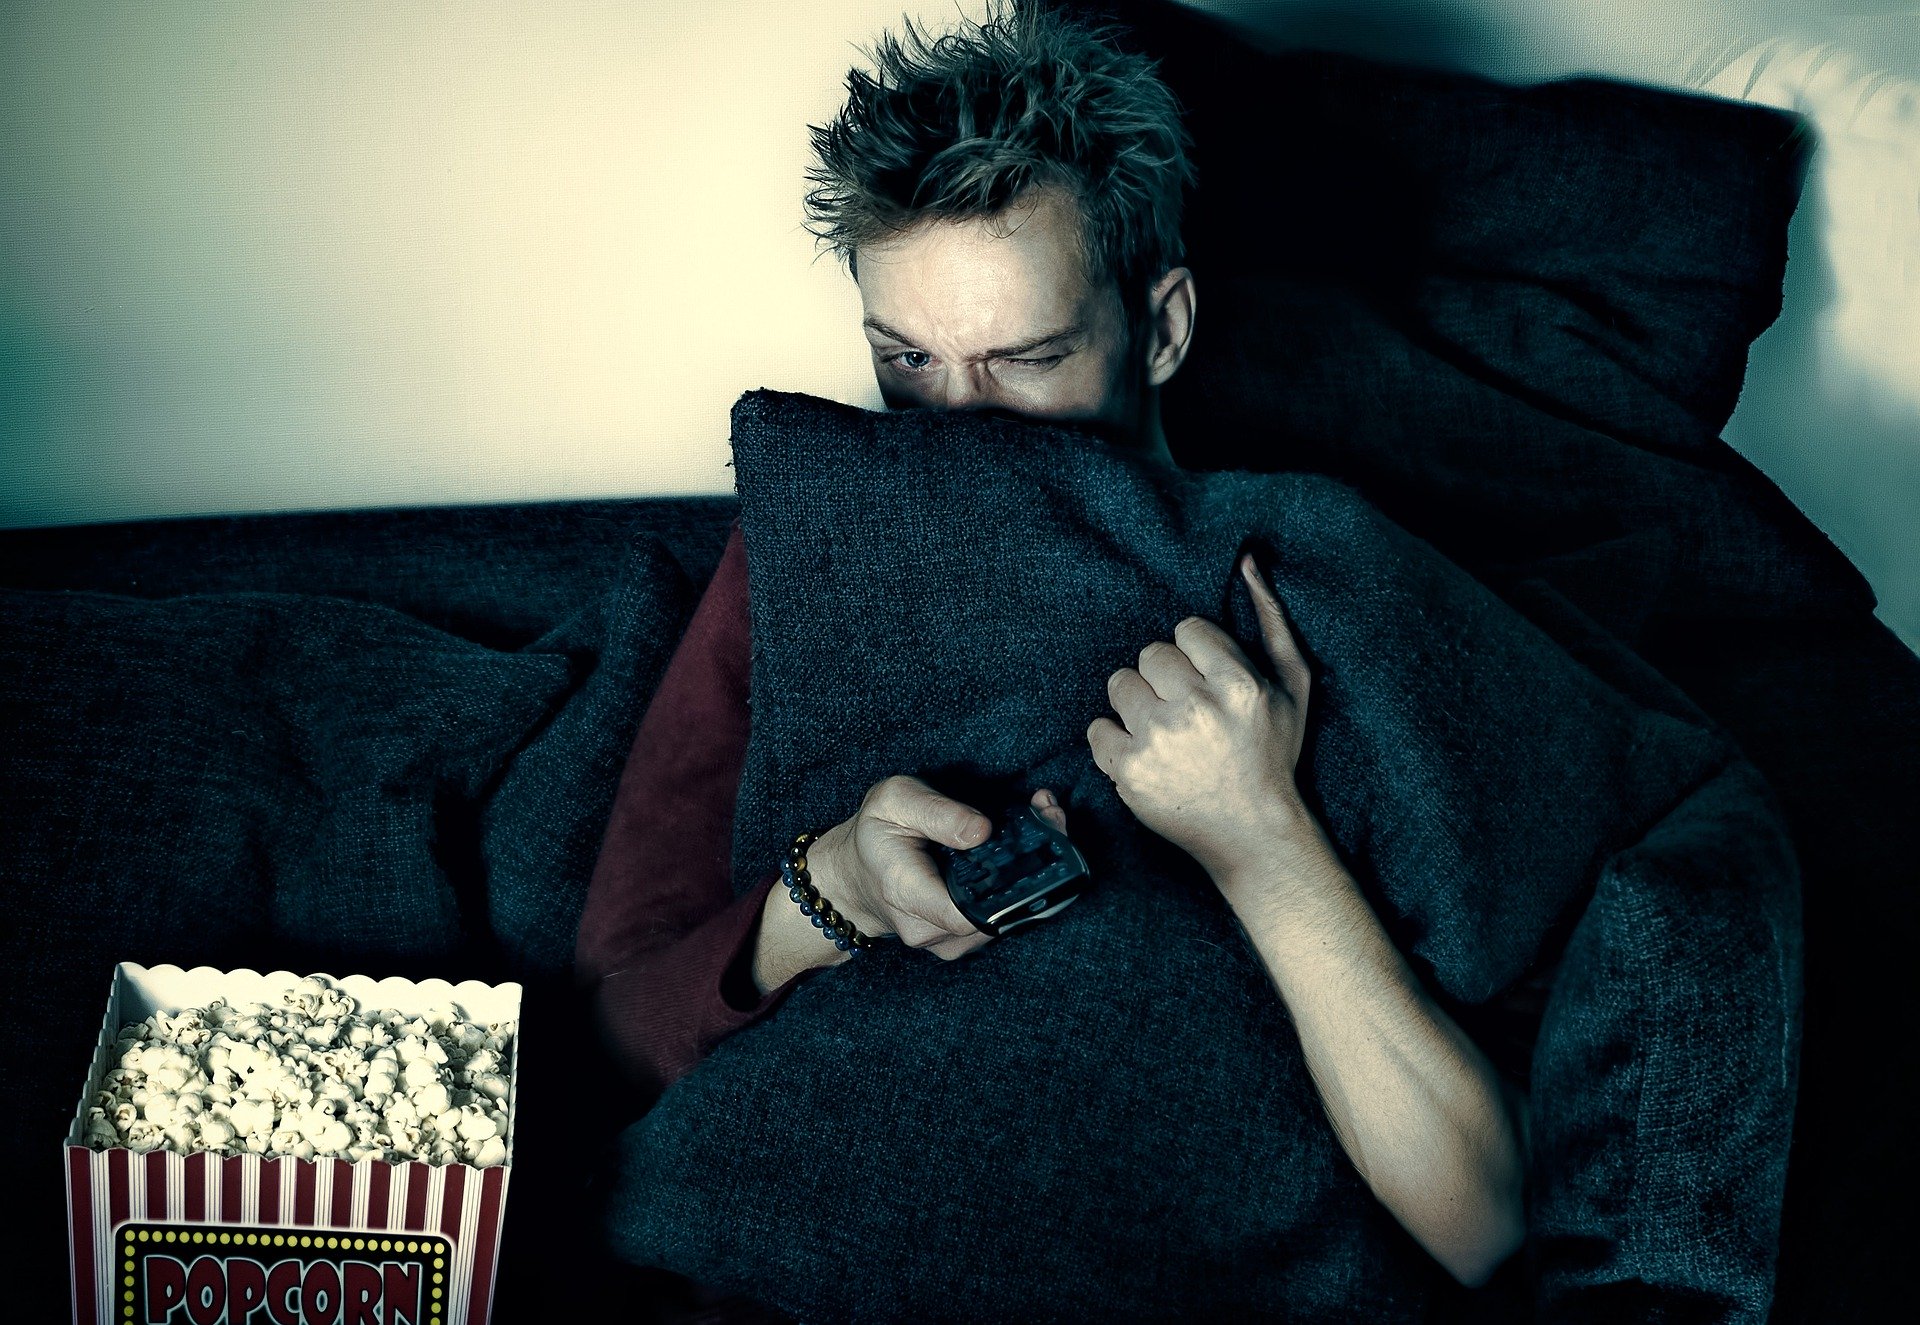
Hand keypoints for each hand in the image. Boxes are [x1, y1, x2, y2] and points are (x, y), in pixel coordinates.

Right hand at [806, 775, 1070, 960]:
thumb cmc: (876, 833)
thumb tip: (983, 831)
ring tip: (1040, 820)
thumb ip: (937, 813)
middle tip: (1049, 813)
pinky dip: (1021, 885)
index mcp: (907, 893)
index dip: (1012, 881)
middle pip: (1001, 913)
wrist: (856, 876)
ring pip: (1008, 916)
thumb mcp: (894, 800)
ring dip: (1034, 872)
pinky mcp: (964, 941)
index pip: (969, 913)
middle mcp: (930, 930)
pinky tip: (1025, 847)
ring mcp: (949, 942)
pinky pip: (1003, 918)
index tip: (1037, 833)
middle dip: (1036, 864)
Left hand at [1086, 551, 1315, 880]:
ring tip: (1165, 731)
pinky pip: (1097, 729)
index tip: (1206, 684)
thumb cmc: (1273, 752)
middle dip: (1165, 679)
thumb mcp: (1292, 684)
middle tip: (1185, 710)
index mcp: (1236, 683)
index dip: (1194, 657)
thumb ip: (1271, 619)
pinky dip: (1115, 741)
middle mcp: (1195, 709)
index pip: (1184, 630)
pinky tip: (1145, 754)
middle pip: (1149, 654)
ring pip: (1119, 684)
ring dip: (1138, 705)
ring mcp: (1157, 741)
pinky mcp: (1129, 771)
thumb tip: (1248, 562)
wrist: (1254, 832)